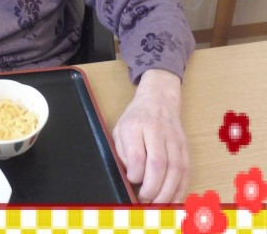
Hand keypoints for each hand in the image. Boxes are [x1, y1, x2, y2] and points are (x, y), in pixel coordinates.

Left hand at [112, 69, 188, 202]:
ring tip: (156, 205)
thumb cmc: (135, 119)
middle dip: (152, 187)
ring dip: (167, 192)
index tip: (132, 181)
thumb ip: (122, 152)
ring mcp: (175, 140)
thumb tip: (132, 177)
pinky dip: (180, 189)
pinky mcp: (186, 148)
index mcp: (136, 126)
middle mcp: (158, 132)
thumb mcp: (119, 129)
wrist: (159, 101)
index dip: (135, 173)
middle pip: (158, 164)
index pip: (138, 154)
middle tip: (144, 199)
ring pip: (175, 170)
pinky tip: (172, 200)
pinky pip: (186, 172)